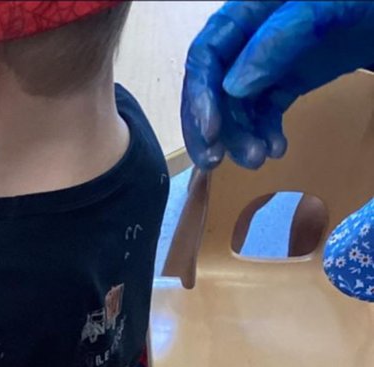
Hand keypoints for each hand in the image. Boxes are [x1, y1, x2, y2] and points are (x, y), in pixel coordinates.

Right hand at [182, 1, 373, 169]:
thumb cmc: (361, 1)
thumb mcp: (323, 11)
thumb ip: (278, 41)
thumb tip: (233, 87)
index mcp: (249, 11)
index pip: (207, 54)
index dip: (200, 96)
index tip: (210, 131)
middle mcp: (250, 38)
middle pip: (212, 87)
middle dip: (212, 127)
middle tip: (216, 160)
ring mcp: (266, 62)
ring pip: (235, 107)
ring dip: (240, 138)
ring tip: (258, 159)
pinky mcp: (283, 82)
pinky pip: (262, 113)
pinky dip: (263, 135)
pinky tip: (276, 148)